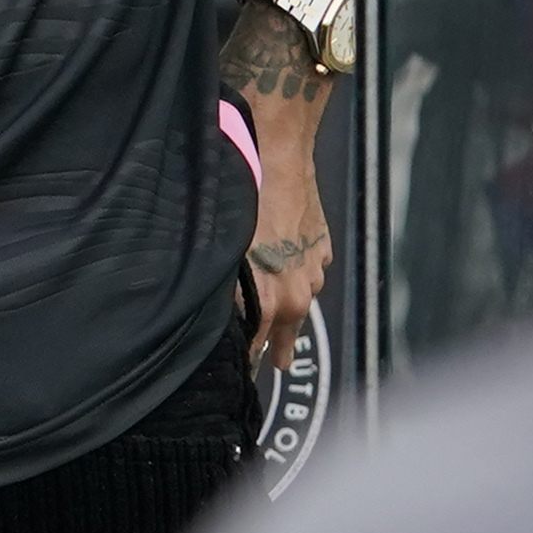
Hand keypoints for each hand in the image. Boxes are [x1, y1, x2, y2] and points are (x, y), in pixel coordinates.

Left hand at [243, 101, 333, 377]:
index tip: (234, 378)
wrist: (277, 153)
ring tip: (278, 338)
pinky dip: (295, 278)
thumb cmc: (237, 200)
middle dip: (268, 349)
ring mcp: (313, 270)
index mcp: (270, 301)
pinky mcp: (322, 247)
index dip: (242, 362)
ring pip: (297, 304)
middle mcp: (297, 294)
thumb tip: (211, 320)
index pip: (253, 349)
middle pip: (282, 335)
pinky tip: (283, 274)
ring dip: (284, 314)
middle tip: (269, 368)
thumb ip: (223, 294)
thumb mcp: (220, 254)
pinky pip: (307, 273)